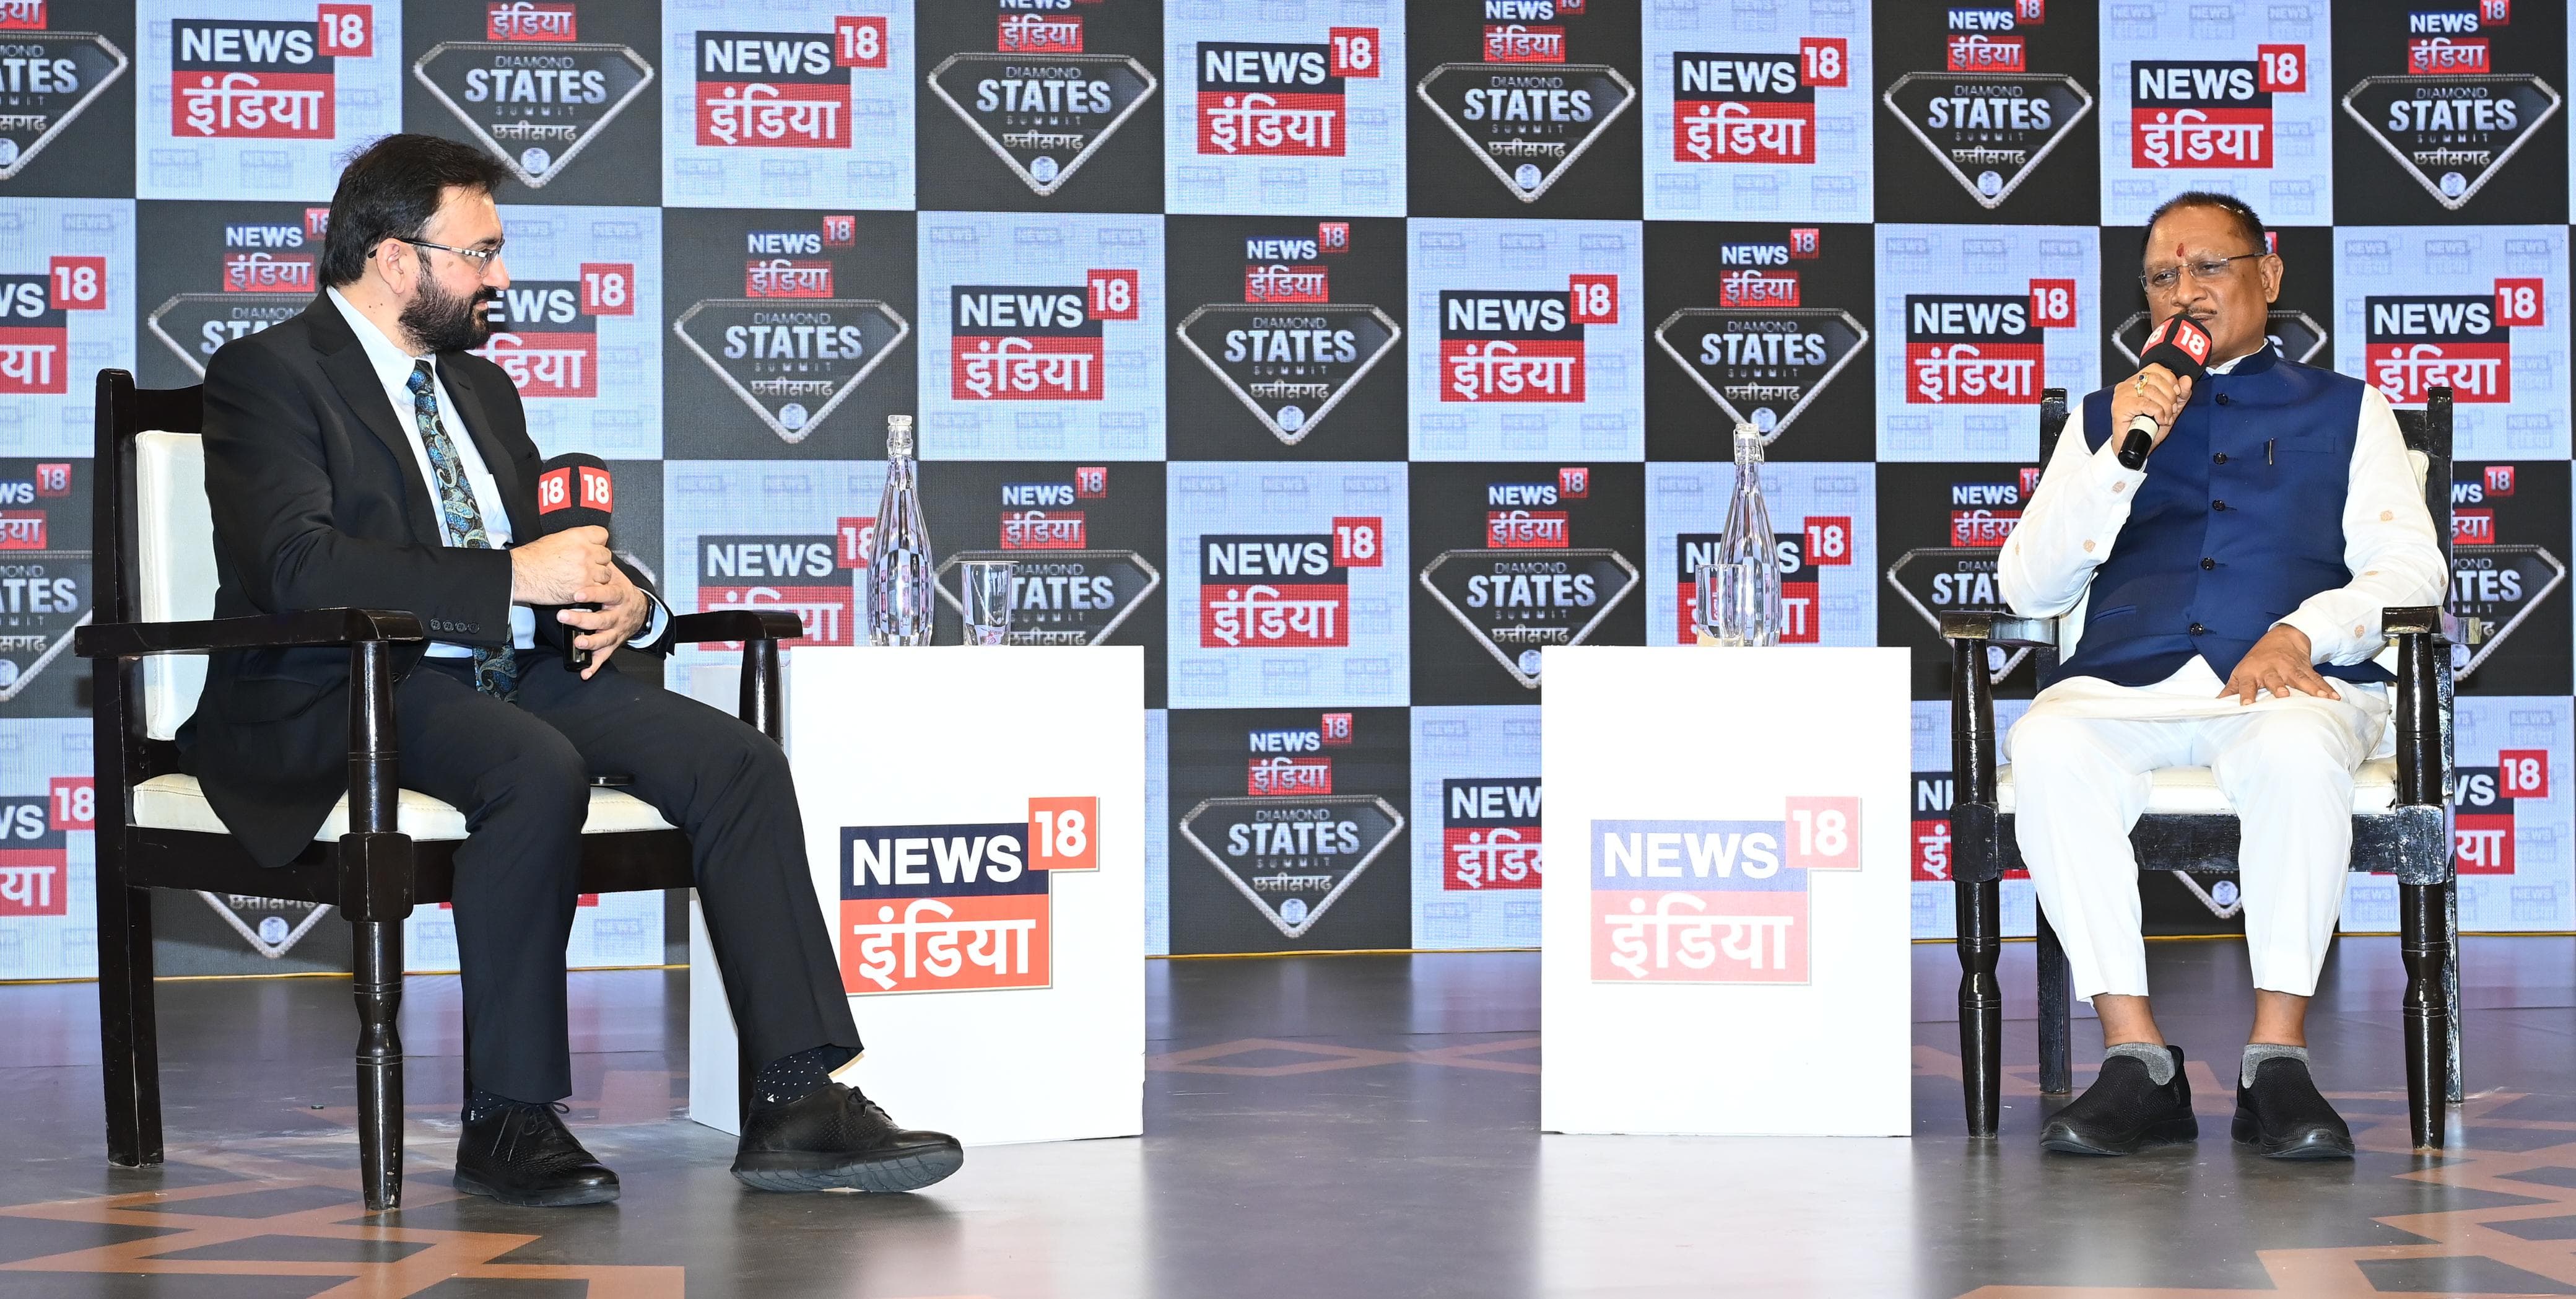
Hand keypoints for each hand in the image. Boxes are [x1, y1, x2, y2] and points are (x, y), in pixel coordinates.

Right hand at [509, 526, 612, 605]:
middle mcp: (585, 551)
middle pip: (606, 555)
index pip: (603, 534)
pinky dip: (593, 590)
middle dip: (599, 561)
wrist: (520, 574)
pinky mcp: (584, 588)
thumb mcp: (555, 538)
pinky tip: (582, 588)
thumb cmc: (532, 557)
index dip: (599, 542)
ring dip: (598, 577)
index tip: (594, 548)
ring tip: (585, 578)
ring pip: (606, 573)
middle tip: (588, 566)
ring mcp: (586, 570)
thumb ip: (575, 540)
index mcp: (578, 536)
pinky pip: (599, 589)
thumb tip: (586, 543)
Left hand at [558, 567, 650, 679]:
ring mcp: (617, 631)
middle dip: (583, 619)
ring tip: (577, 642)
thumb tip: (592, 542)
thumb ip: (602, 565)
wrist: (641, 610)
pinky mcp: (614, 643)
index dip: (594, 594)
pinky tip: (585, 672)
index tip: (577, 593)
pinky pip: (605, 656)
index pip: (608, 594)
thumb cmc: (621, 591)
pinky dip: (595, 666)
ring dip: (591, 642)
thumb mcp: (616, 575)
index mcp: (619, 596)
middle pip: (603, 619)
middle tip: (564, 616)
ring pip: (605, 639)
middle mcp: (619, 615)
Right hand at [2109, 363, 2194, 448]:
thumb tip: (2186, 380)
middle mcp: (2128, 385)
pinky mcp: (2121, 406)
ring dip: (2165, 406)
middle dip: (2170, 395)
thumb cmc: (2147, 428)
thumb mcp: (2170, 408)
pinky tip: (2159, 420)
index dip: (2170, 379)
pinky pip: (2146, 404)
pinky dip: (2157, 412)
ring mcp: (2123, 394)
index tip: (2177, 392)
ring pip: (2151, 391)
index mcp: (2138, 381)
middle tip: (2171, 410)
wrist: (2134, 447)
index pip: (2156, 368)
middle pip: (2155, 378)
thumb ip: (2180, 394)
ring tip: (2165, 417)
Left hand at [2218, 624, 2333, 705]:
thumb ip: (2232, 689)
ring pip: (2300, 679)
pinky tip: (2334, 698)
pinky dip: (2326, 688)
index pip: (2247, 684)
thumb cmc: (2258, 660)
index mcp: (2253, 672)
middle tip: (2283, 694)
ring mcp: (2290, 668)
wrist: (2282, 638)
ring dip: (2310, 689)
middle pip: (2275, 678)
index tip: (2245, 704)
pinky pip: (2317, 680)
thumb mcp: (2241, 672)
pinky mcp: (2306, 669)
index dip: (2245, 693)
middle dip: (2279, 686)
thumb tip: (2218, 704)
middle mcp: (2271, 669)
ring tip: (2321, 698)